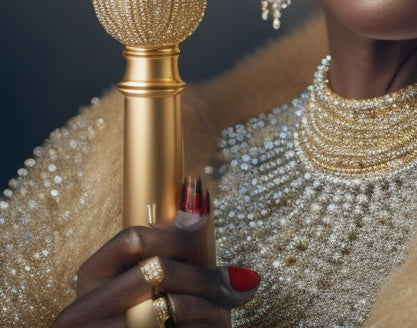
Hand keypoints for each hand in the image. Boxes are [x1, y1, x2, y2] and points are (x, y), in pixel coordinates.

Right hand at [52, 183, 259, 326]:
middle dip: (205, 278)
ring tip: (227, 313)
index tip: (205, 224)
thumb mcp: (140, 284)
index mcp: (91, 278)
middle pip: (157, 271)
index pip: (132, 239)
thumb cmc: (136, 320)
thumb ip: (164, 249)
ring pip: (171, 307)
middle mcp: (82, 310)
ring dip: (210, 309)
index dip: (175, 230)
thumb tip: (197, 196)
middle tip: (239, 285)